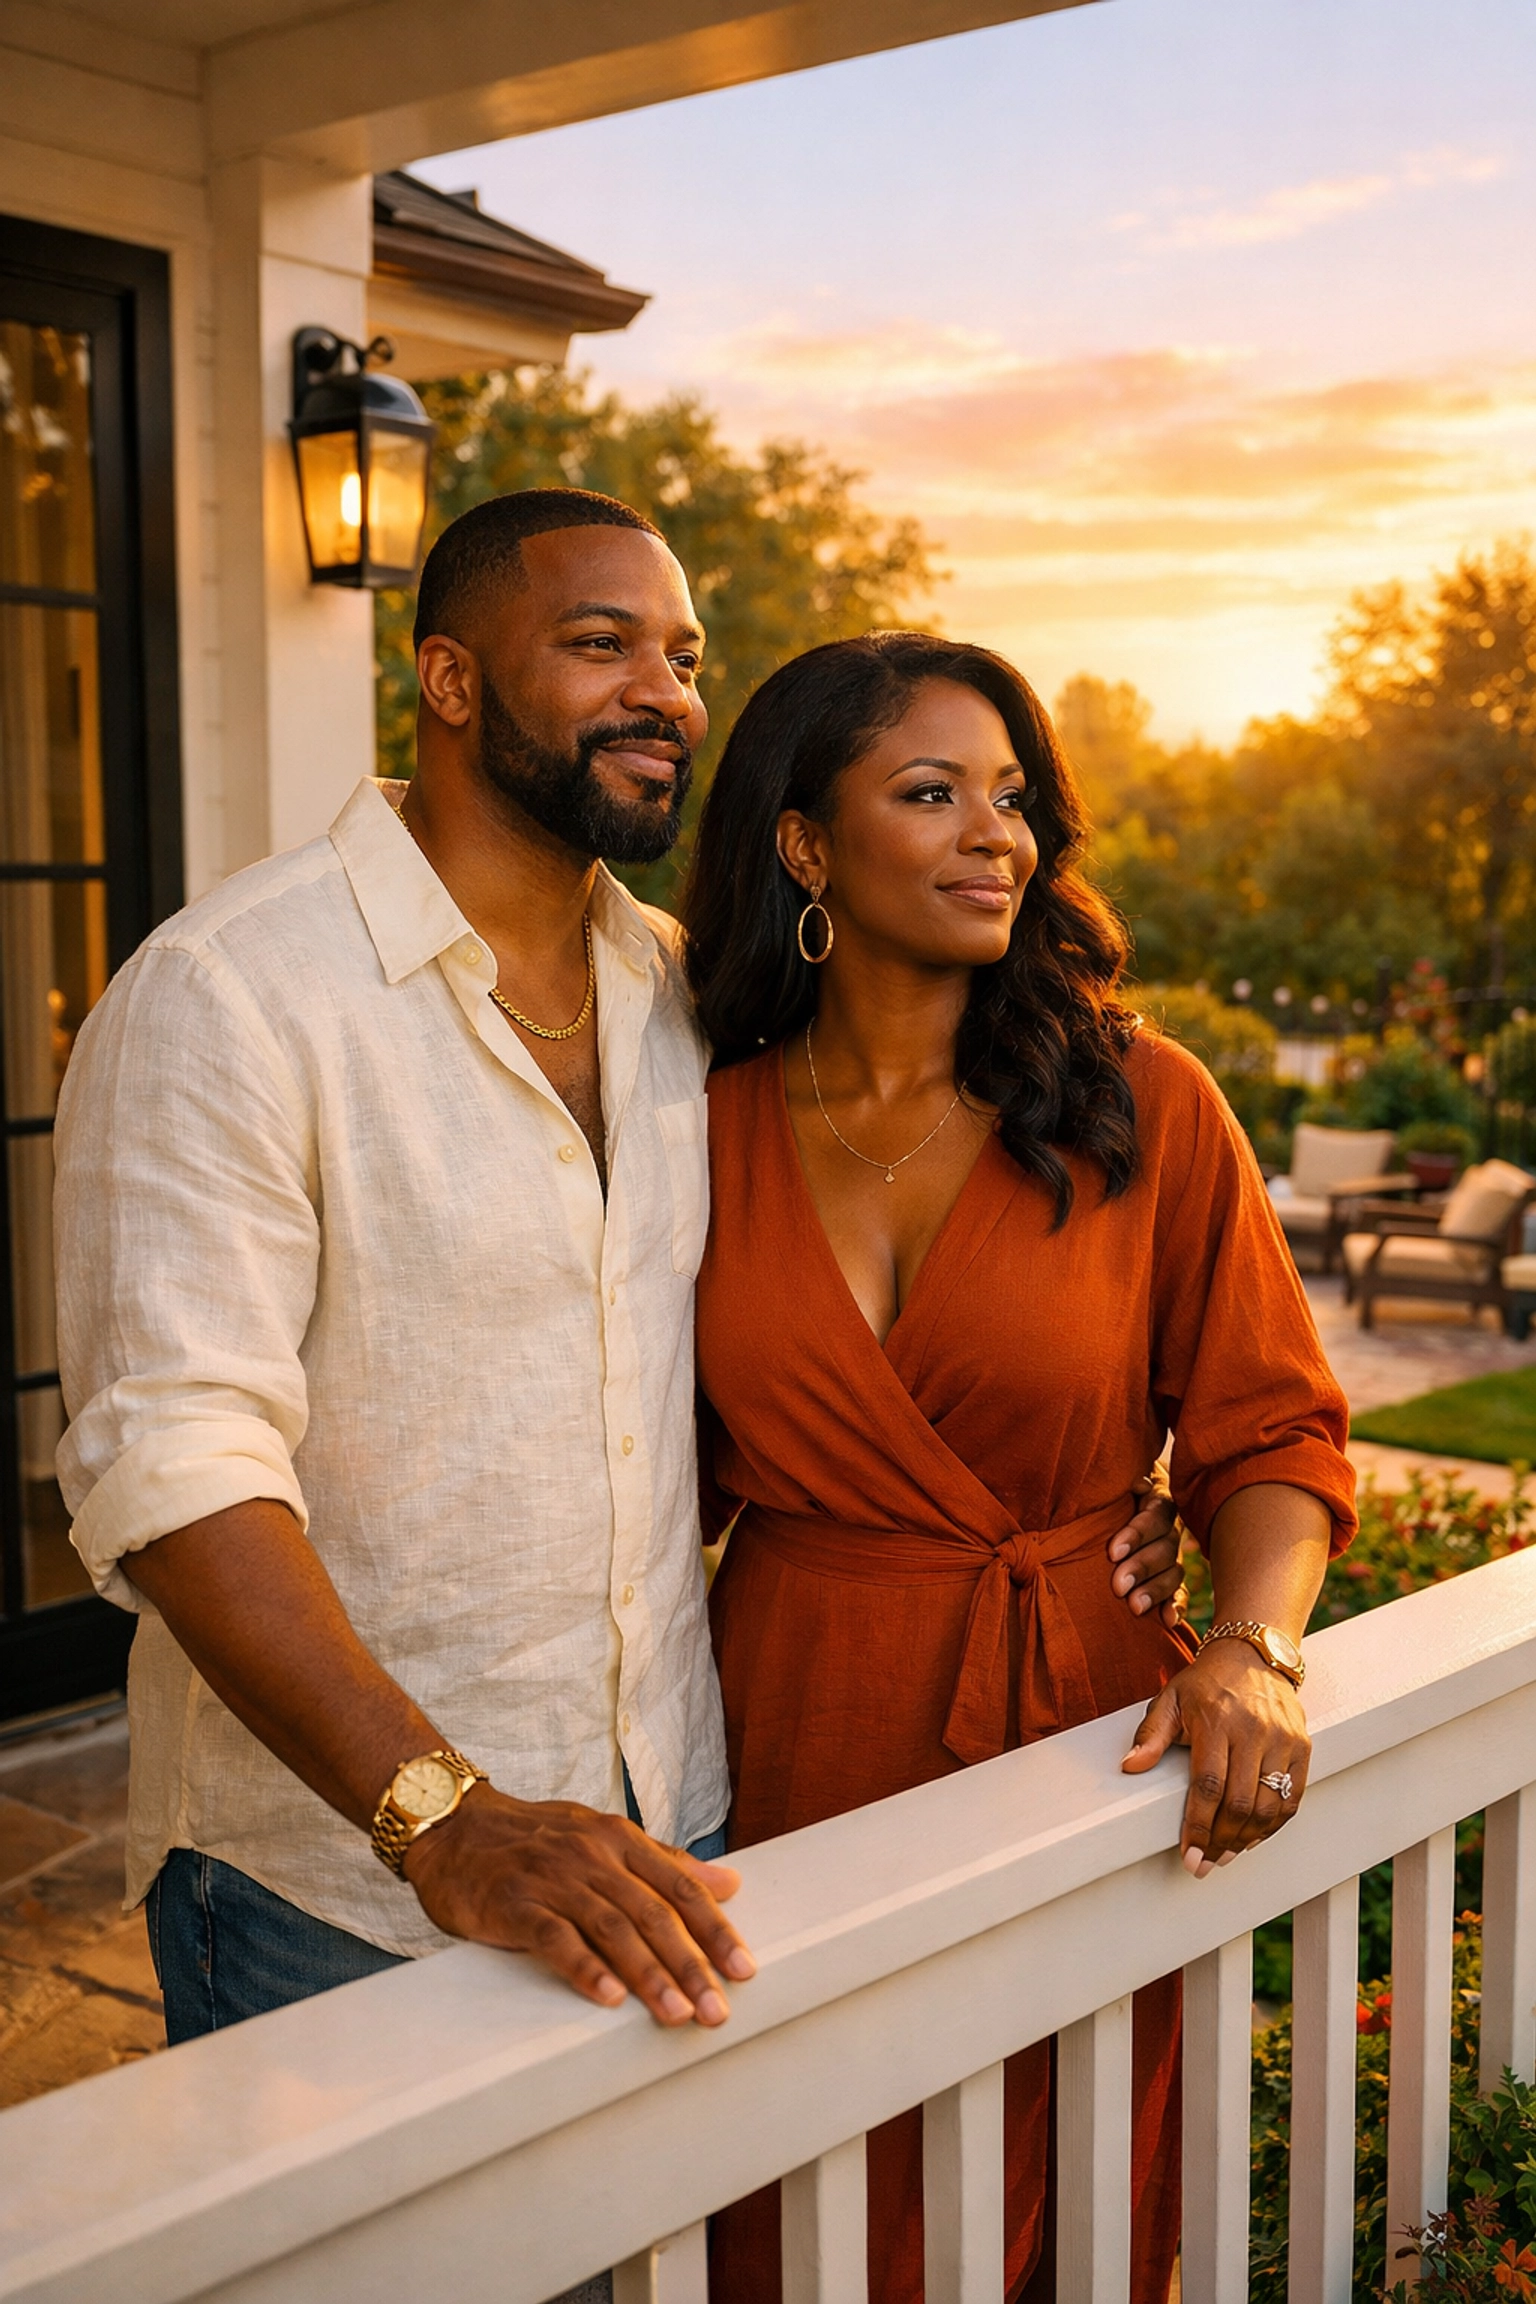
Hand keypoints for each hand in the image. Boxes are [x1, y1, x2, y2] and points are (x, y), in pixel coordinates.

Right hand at [404, 1785, 755, 2024]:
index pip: (681, 1888)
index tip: (745, 1970)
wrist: (456, 1827)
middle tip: (717, 2010)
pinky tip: (609, 1997)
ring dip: (649, 1974)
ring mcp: (554, 1879)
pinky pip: (555, 1938)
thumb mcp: (603, 1838)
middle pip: (653, 1914)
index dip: (715, 1930)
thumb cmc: (537, 1839)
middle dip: (691, 1964)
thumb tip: (729, 1883)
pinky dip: (585, 1968)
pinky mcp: (515, 1903)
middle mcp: (593, 1856)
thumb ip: (666, 1862)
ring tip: (677, 2014)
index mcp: (620, 1841)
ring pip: (612, 1928)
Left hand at [1108, 1473, 1186, 1630]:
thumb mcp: (1114, 1481)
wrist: (1115, 1501)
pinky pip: (1178, 1593)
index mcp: (1157, 1500)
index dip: (1138, 1533)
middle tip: (1118, 1585)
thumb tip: (1136, 1483)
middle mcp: (1169, 1528)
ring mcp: (1171, 1555)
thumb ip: (1120, 1482)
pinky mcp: (1169, 1578)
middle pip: (1166, 1547)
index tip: (1113, 1552)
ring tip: (1135, 1606)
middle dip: (1141, 1567)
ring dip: (1155, 1589)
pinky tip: (1168, 1620)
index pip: (1156, 1515)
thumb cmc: (1107, 1490)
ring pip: (1173, 1571)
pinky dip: (1175, 1606)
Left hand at [1120, 1638, 1309, 1875]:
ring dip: (1247, 1839)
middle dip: (1221, 1841)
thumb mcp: (1171, 1699)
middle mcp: (1253, 1731)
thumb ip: (1150, 1734)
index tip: (1189, 1855)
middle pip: (1240, 1802)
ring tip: (1226, 1856)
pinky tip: (1254, 1838)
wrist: (1254, 1655)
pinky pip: (1292, 1797)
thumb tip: (1129, 1766)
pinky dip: (1274, 1824)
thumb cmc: (1206, 1683)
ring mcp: (1281, 1739)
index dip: (1199, 1826)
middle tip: (1205, 1864)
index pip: (1208, 1785)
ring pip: (1268, 1805)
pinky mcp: (1302, 1746)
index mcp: (1216, 1721)